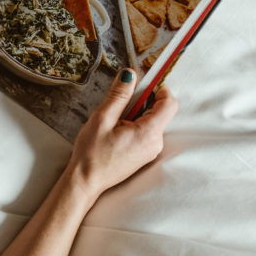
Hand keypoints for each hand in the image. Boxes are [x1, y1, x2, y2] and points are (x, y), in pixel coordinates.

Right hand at [68, 69, 177, 200]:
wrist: (86, 181)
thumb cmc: (92, 153)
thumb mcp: (102, 118)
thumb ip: (119, 95)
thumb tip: (130, 74)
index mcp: (148, 133)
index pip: (169, 103)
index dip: (159, 88)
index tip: (143, 82)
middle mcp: (156, 143)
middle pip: (161, 111)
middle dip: (143, 100)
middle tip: (120, 102)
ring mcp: (151, 150)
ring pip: (153, 121)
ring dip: (137, 113)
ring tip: (114, 120)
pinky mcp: (145, 154)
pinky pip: (147, 132)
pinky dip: (135, 124)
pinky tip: (116, 130)